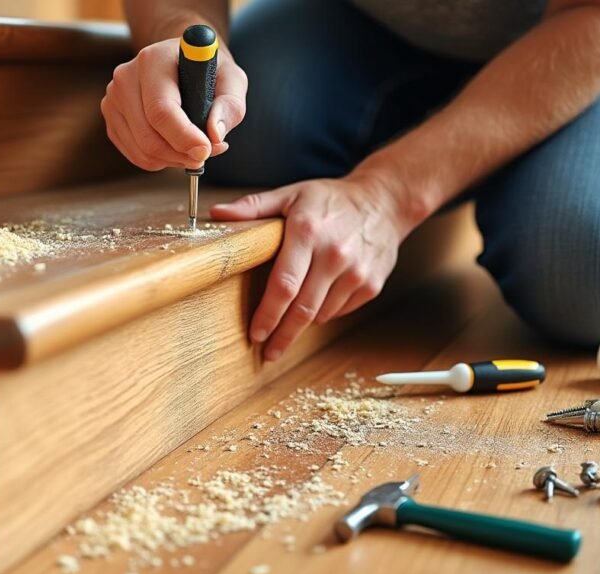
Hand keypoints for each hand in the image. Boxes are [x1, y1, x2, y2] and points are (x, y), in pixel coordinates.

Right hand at [101, 38, 247, 170]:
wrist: (180, 60)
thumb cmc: (207, 69)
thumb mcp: (231, 78)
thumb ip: (230, 105)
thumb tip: (215, 135)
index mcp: (153, 61)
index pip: (161, 110)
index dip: (184, 137)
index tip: (206, 151)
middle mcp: (126, 78)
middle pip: (149, 137)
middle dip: (182, 154)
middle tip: (207, 153)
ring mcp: (113, 99)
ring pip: (142, 151)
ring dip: (174, 159)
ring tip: (195, 148)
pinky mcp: (112, 118)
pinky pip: (137, 155)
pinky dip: (161, 160)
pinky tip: (177, 146)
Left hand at [211, 173, 424, 360]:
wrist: (384, 201)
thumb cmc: (331, 200)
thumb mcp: (291, 195)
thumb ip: (253, 207)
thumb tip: (216, 213)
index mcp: (308, 232)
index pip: (283, 285)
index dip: (268, 314)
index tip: (255, 333)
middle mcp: (334, 254)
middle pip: (302, 309)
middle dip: (282, 335)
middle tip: (267, 352)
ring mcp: (356, 272)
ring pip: (320, 314)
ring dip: (302, 323)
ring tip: (290, 321)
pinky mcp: (371, 285)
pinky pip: (339, 310)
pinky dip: (324, 312)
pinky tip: (317, 299)